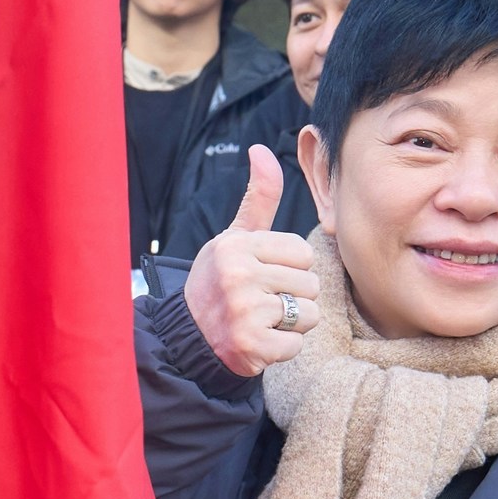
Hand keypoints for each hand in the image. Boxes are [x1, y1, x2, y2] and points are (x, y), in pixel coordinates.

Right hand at [182, 146, 323, 378]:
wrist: (187, 337)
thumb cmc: (219, 282)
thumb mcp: (234, 237)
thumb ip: (258, 197)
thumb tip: (261, 150)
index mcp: (237, 245)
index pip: (303, 253)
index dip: (289, 267)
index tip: (262, 276)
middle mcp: (237, 275)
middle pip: (310, 283)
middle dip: (292, 296)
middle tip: (260, 302)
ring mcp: (243, 311)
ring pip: (308, 314)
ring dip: (291, 324)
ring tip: (261, 321)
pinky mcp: (249, 345)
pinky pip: (296, 344)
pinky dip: (282, 349)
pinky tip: (259, 341)